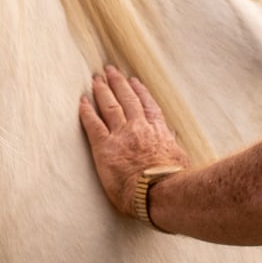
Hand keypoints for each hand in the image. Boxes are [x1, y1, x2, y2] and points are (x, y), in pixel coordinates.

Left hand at [78, 66, 190, 218]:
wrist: (159, 192)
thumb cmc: (173, 182)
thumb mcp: (180, 158)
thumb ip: (172, 144)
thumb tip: (171, 135)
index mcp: (158, 131)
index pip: (147, 105)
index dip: (139, 91)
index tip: (133, 81)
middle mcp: (139, 128)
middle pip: (126, 99)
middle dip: (118, 83)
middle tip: (110, 70)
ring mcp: (121, 135)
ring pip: (109, 105)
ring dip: (102, 89)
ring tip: (96, 78)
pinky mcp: (104, 147)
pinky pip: (93, 123)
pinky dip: (86, 110)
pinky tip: (82, 100)